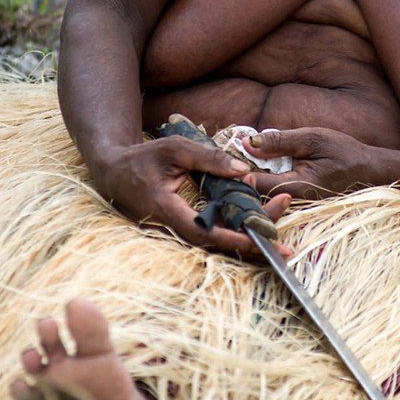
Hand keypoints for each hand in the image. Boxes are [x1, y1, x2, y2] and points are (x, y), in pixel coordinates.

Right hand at [93, 137, 292, 258]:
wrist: (113, 172)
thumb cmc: (142, 157)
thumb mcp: (176, 149)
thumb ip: (209, 159)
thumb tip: (244, 171)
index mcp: (168, 211)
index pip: (206, 233)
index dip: (236, 239)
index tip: (263, 240)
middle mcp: (172, 230)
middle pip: (217, 246)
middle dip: (252, 248)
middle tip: (286, 250)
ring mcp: (176, 233)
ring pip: (215, 246)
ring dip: (246, 244)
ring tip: (279, 242)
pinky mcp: (180, 230)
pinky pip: (210, 237)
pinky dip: (233, 235)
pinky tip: (255, 229)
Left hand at [242, 127, 372, 199]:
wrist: (369, 173)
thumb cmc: (344, 153)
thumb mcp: (312, 139)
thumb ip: (279, 142)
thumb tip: (247, 143)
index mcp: (295, 188)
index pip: (253, 183)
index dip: (236, 169)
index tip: (227, 153)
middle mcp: (291, 204)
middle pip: (253, 195)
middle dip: (239, 176)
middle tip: (230, 157)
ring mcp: (293, 208)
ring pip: (260, 197)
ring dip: (248, 178)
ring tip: (240, 161)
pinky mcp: (294, 205)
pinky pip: (270, 196)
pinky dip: (261, 181)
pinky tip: (257, 167)